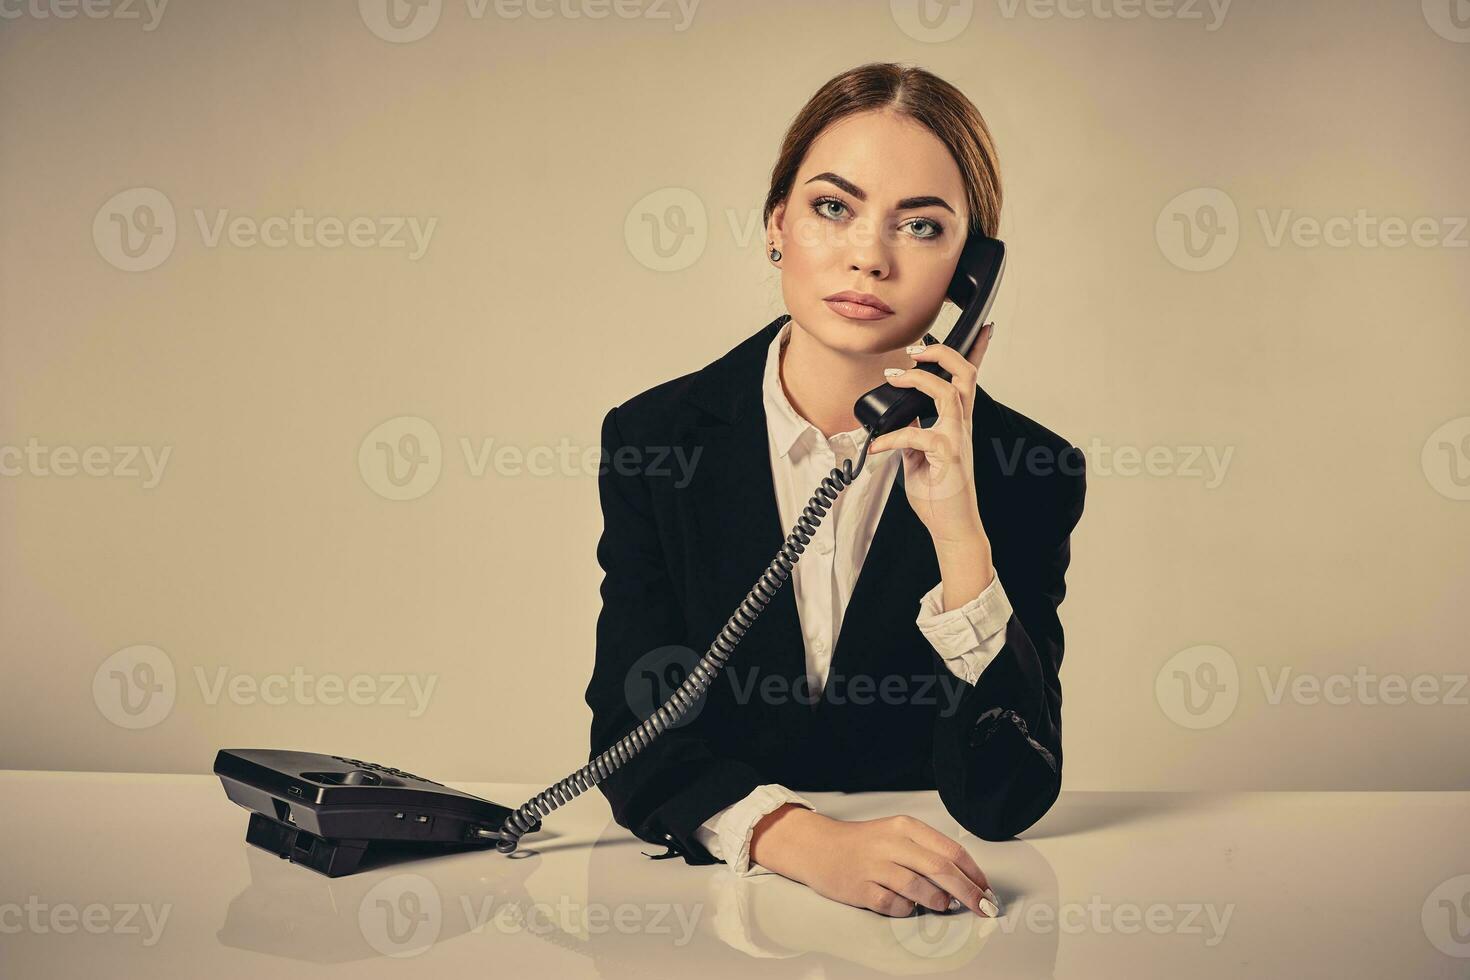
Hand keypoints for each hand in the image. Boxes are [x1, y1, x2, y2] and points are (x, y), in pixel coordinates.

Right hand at [749, 806, 1000, 918]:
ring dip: (937, 901)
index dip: (973, 873)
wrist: (817, 847)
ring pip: (918, 887)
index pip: (950, 849)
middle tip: (982, 907)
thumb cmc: (861, 844)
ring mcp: (874, 866)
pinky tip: (906, 905)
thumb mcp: (896, 836)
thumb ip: (926, 853)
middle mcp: (891, 843)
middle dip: (967, 891)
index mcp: (905, 827)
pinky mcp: (860, 887)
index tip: (986, 890)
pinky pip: (892, 904)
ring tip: (941, 904)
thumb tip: (963, 880)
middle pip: (940, 868)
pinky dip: (905, 909)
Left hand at [865, 323, 994, 545]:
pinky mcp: (948, 457)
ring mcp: (958, 440)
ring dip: (918, 380)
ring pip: (948, 393)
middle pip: (965, 374)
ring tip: (892, 380)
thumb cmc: (941, 494)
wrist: (952, 527)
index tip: (982, 329)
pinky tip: (877, 445)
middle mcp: (962, 427)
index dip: (977, 352)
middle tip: (914, 352)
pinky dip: (892, 436)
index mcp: (958, 424)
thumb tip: (898, 418)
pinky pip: (918, 434)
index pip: (970, 380)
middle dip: (942, 354)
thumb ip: (914, 433)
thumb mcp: (921, 457)